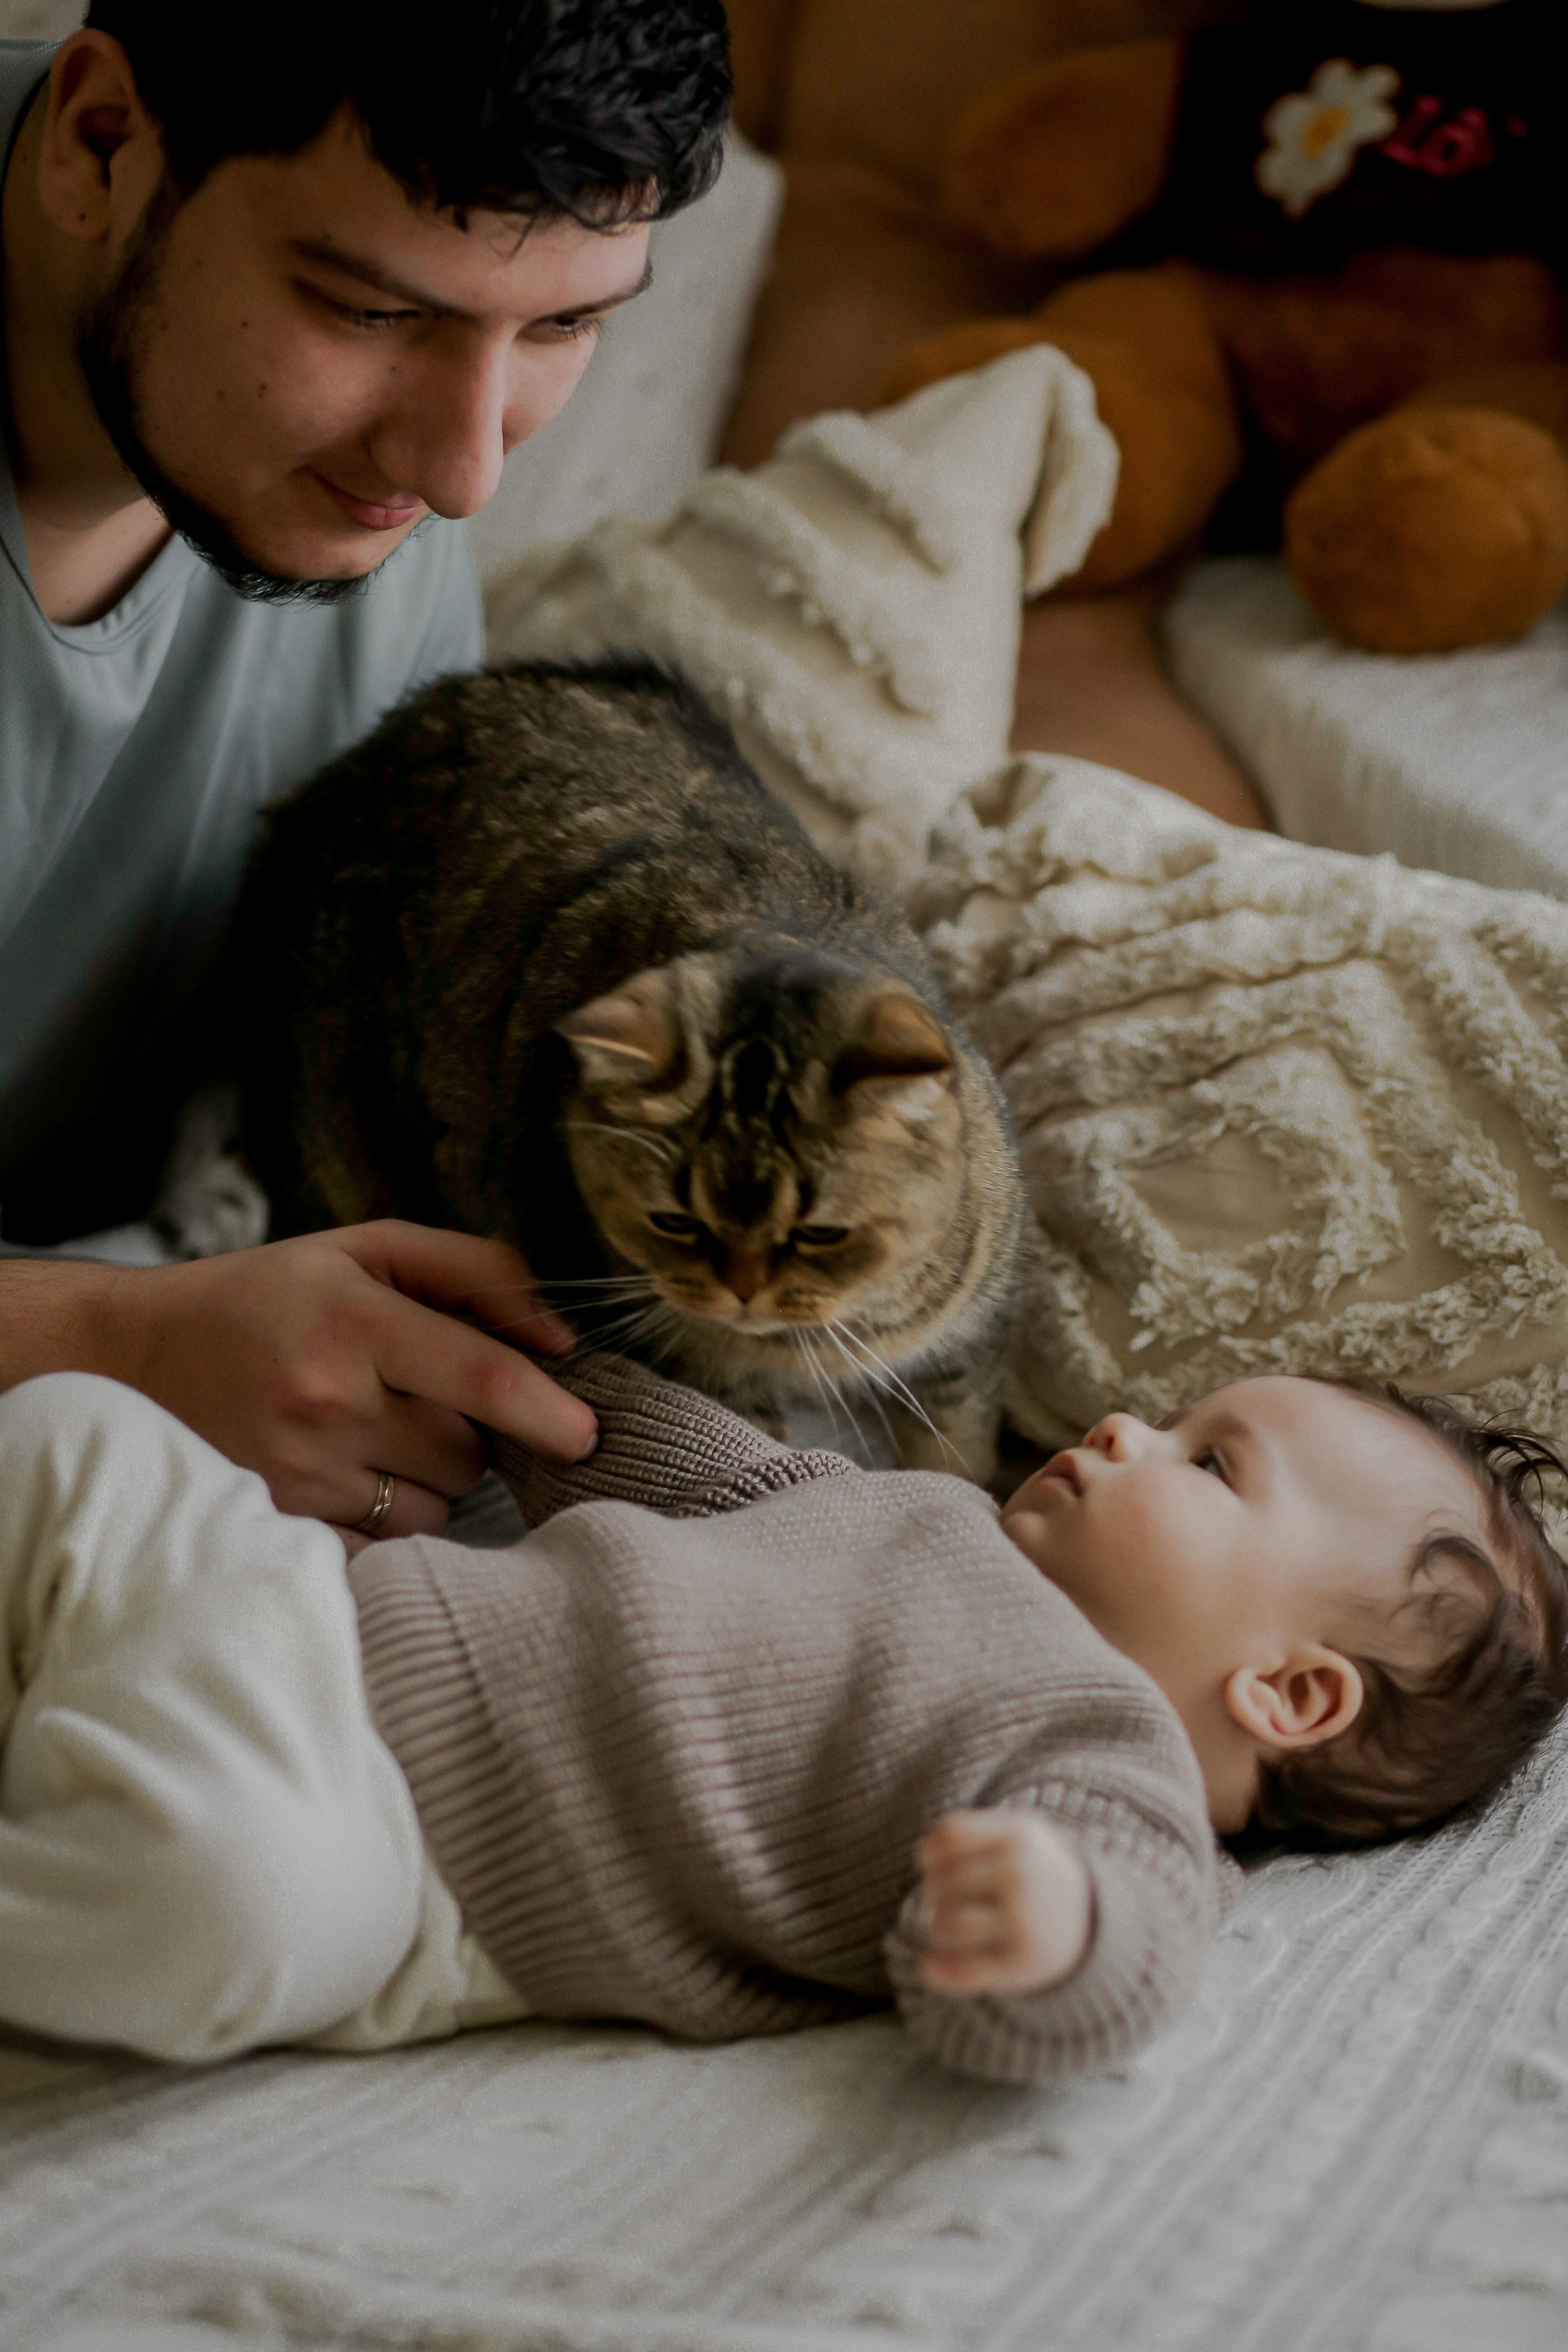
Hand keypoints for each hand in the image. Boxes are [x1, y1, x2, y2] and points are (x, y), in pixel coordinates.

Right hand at [70, 1221, 597, 1544]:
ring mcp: (301, 1475)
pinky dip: (389, 1522)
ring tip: (371, 1438)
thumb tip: (560, 1337)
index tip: (588, 1435)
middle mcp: (328, 1402)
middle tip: (417, 1403)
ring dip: (430, 1482)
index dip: (549, 1412)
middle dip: (470, 1437)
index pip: (483, 1378)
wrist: (130, 1361)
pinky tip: (347, 1479)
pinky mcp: (281, 1528)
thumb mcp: (364, 1249)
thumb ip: (475, 1272)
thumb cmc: (266, 1299)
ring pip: (436, 1508)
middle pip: (469, 1454)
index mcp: (354, 1322)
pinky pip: (387, 1547)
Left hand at [915, 1810, 1093, 1996]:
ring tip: (951, 1926)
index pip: (947, 1837)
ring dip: (938, 1929)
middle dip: (935, 1894)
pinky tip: (930, 1965)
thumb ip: (965, 1832)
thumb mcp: (1013, 1834)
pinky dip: (938, 1971)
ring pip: (945, 1926)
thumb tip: (924, 1853)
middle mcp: (1020, 1876)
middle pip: (940, 1883)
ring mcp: (1022, 1922)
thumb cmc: (1033, 1869)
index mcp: (1017, 1836)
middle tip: (952, 1899)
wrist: (1090, 1918)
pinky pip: (962, 1971)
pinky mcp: (1021, 1964)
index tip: (936, 1864)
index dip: (930, 1853)